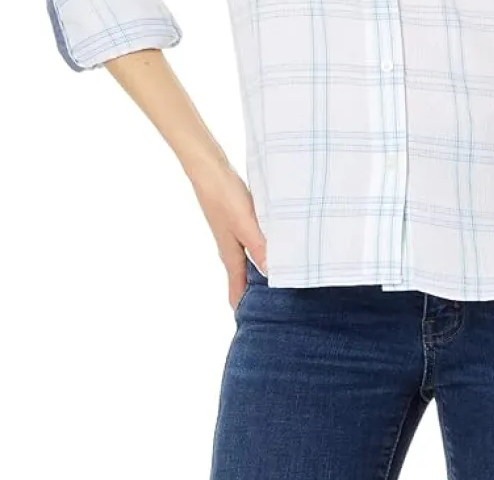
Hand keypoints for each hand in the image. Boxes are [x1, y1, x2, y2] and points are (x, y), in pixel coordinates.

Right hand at [187, 158, 267, 310]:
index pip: (237, 291)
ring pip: (249, 260)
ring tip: (284, 276)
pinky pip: (252, 242)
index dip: (245, 308)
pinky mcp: (237, 220)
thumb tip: (273, 274)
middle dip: (257, 292)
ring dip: (263, 270)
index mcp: (231, 255)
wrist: (209, 169)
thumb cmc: (225, 197)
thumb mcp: (245, 224)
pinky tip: (277, 243)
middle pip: (244, 278)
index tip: (257, 324)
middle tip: (279, 304)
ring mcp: (233, 234)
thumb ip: (259, 248)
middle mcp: (231, 248)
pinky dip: (264, 249)